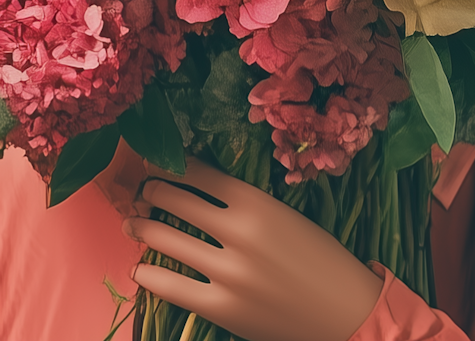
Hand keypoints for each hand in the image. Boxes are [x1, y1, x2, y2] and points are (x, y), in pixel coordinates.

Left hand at [123, 159, 384, 340]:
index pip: (202, 175)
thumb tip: (203, 191)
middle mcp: (239, 233)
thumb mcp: (285, 216)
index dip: (174, 166)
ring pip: (171, 241)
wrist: (343, 311)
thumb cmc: (319, 258)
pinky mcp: (224, 308)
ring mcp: (229, 273)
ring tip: (132, 222)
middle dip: (154, 192)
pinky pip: (175, 288)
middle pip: (180, 202)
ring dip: (145, 228)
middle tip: (141, 189)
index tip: (157, 162)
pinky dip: (152, 276)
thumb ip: (247, 204)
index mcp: (258, 203)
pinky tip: (140, 268)